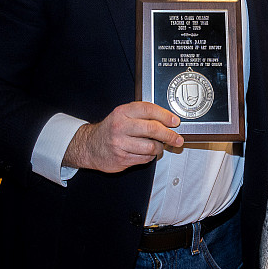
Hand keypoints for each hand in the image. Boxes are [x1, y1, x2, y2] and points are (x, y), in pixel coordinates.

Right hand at [64, 101, 182, 172]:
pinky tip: (147, 152)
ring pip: (151, 146)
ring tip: (159, 146)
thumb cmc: (110, 130)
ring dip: (159, 147)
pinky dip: (150, 156)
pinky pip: (145, 158)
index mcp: (122, 112)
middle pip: (152, 129)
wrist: (90, 146)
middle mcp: (120, 127)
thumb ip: (142, 115)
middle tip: (177, 138)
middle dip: (169, 135)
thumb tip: (168, 120)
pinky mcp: (122, 158)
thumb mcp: (122, 115)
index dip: (165, 115)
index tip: (175, 121)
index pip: (148, 109)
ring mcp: (120, 144)